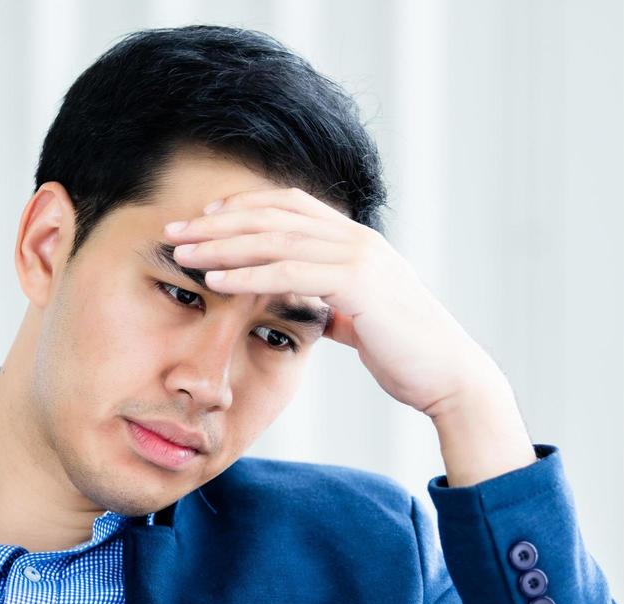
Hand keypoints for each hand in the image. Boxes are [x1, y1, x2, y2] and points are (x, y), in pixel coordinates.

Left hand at [162, 187, 504, 416]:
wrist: (448, 376)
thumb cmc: (407, 353)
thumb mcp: (361, 320)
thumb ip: (333, 305)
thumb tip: (309, 309)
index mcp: (356, 241)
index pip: (289, 207)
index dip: (242, 208)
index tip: (202, 220)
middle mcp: (357, 239)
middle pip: (273, 216)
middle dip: (218, 222)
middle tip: (174, 231)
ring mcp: (359, 257)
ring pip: (276, 239)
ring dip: (222, 244)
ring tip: (182, 252)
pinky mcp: (359, 284)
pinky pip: (290, 272)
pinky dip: (248, 273)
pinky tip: (215, 279)